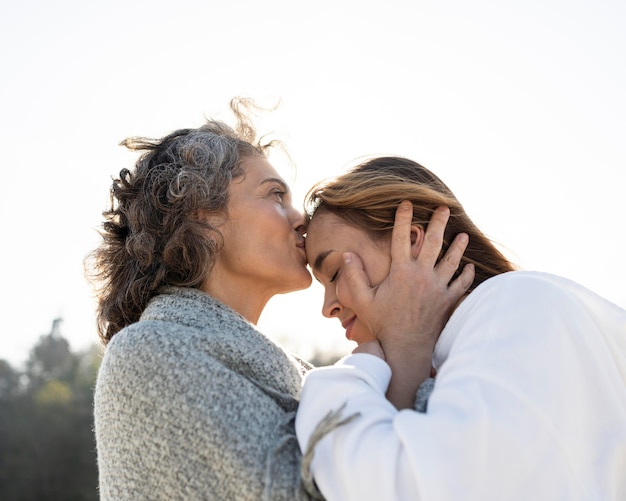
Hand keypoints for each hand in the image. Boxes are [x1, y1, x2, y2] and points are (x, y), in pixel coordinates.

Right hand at [335, 201, 473, 407]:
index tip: (407, 203)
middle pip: (433, 243)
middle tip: (445, 208)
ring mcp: (437, 288)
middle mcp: (422, 276)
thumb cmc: (382, 323)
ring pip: (451, 261)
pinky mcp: (447, 301)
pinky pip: (460, 285)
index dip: (404, 218)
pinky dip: (466, 275)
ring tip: (463, 235)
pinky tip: (470, 268)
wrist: (406, 347)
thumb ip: (354, 276)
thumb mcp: (361, 300)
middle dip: (439, 223)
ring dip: (458, 247)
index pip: (402, 238)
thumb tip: (347, 255)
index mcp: (401, 272)